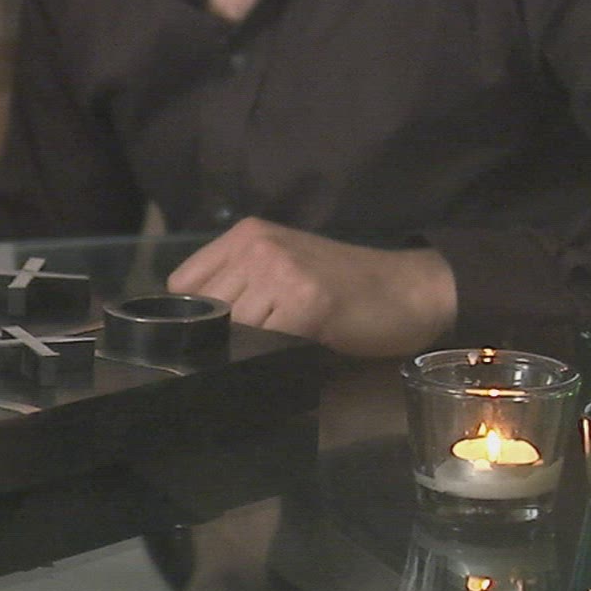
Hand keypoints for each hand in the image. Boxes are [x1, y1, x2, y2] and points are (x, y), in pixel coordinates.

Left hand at [166, 217, 456, 356]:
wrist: (408, 289)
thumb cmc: (343, 286)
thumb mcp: (280, 269)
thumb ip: (237, 285)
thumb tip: (190, 328)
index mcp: (245, 234)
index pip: (182, 285)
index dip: (195, 317)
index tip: (213, 335)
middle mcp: (257, 246)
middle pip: (204, 311)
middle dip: (222, 337)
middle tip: (260, 345)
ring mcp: (279, 271)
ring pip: (231, 329)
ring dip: (250, 349)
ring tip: (284, 343)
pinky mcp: (304, 302)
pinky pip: (264, 342)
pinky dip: (273, 356)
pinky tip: (298, 349)